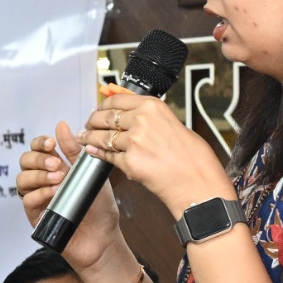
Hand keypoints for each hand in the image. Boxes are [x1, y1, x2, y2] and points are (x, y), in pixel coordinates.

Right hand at [16, 123, 128, 274]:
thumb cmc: (100, 207)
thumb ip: (75, 151)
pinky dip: (39, 193)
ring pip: (22, 179)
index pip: (38, 148)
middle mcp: (43, 181)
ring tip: (58, 178)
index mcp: (56, 167)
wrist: (104, 238)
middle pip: (25, 161)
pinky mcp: (35, 216)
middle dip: (38, 158)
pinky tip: (54, 192)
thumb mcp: (90, 174)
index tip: (51, 143)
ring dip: (38, 174)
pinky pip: (27, 200)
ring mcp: (38, 198)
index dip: (39, 143)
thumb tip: (62, 125)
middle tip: (55, 163)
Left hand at [81, 92, 231, 217]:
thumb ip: (151, 117)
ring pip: (103, 137)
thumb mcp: (174, 124)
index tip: (99, 109)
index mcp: (153, 106)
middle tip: (88, 125)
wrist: (198, 182)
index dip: (103, 105)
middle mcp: (141, 120)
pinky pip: (108, 156)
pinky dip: (99, 154)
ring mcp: (133, 141)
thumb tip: (133, 113)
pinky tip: (94, 152)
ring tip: (85, 138)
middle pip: (105, 117)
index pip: (117, 100)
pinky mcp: (128, 162)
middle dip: (93, 122)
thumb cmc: (193, 157)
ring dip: (91, 138)